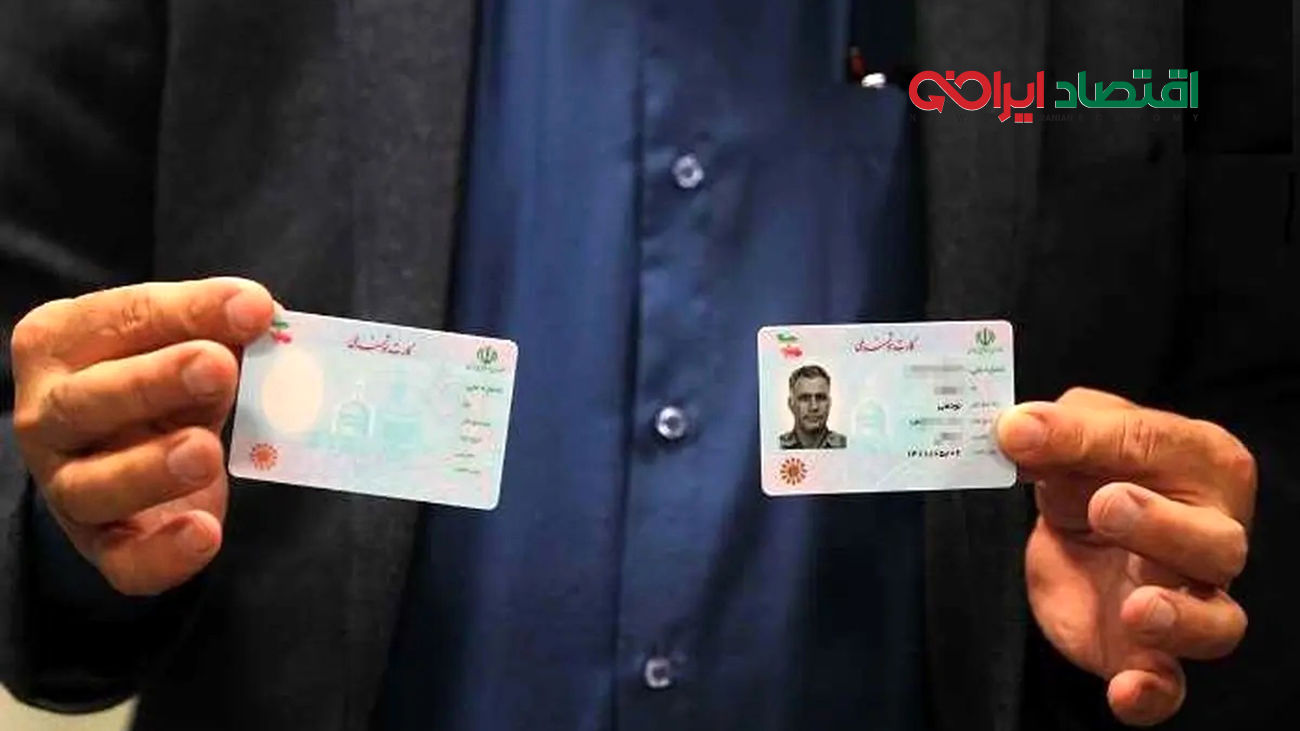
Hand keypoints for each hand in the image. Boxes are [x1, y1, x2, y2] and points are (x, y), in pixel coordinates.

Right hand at [11, 278, 273, 594]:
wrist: (141, 452)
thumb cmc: (166, 381)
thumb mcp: (187, 342)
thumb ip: (221, 329)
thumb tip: (263, 316)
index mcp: (61, 342)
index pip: (123, 319)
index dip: (189, 311)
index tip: (253, 307)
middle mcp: (47, 414)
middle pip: (89, 400)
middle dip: (156, 382)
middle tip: (218, 368)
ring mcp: (66, 485)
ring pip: (92, 486)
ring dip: (150, 468)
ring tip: (206, 452)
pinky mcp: (104, 545)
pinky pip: (123, 562)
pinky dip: (162, 555)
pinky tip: (204, 534)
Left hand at [998, 388, 1254, 725]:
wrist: (1076, 536)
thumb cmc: (1091, 476)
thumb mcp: (1067, 443)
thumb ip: (1052, 433)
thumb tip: (1015, 429)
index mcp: (1199, 462)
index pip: (1158, 444)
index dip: (1091, 438)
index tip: (1022, 435)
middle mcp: (1211, 535)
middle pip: (1215, 541)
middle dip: (1163, 526)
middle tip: (1106, 507)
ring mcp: (1189, 600)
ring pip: (1218, 620)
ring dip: (1180, 617)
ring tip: (1137, 608)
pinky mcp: (1152, 654)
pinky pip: (1170, 686)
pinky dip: (1151, 693)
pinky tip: (1125, 690)